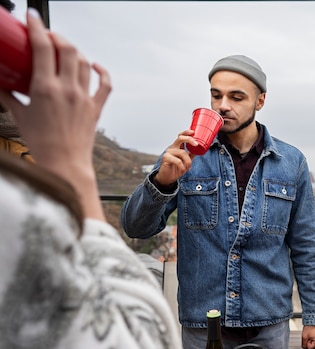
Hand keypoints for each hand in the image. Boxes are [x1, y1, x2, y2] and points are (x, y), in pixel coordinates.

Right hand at [0, 8, 110, 219]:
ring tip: (64, 49)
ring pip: (84, 62)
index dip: (38, 27)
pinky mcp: (96, 107)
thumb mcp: (18, 115)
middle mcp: (68, 89)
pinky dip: (101, 71)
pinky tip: (95, 65)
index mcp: (46, 88)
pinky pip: (105, 83)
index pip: (44, 47)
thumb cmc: (40, 143)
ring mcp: (84, 98)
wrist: (64, 164)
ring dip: (75, 51)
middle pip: (68, 49)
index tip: (32, 18)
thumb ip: (8, 96)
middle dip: (57, 36)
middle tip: (47, 35)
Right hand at [152, 129, 196, 186]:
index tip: (193, 132)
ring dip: (188, 161)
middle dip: (189, 139)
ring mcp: (168, 152)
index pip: (181, 136)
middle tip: (196, 144)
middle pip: (180, 138)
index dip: (186, 132)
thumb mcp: (186, 161)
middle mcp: (172, 147)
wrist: (167, 178)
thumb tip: (199, 149)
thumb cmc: (176, 169)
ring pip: (182, 152)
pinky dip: (182, 166)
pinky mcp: (165, 158)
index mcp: (177, 147)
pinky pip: (178, 161)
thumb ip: (191, 154)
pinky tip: (183, 170)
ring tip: (188, 167)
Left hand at [301, 325, 314, 348]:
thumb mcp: (304, 336)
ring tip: (312, 333)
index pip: (310, 348)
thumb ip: (304, 345)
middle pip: (313, 346)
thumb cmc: (310, 327)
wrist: (314, 320)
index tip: (308, 338)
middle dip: (310, 341)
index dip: (307, 343)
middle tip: (310, 335)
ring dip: (313, 340)